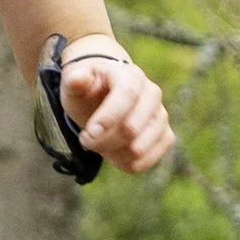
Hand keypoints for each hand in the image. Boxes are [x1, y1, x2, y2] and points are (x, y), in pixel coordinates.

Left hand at [59, 49, 174, 173]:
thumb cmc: (89, 88)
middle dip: (102, 141)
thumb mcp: (75, 81)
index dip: (108, 117)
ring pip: (138, 148)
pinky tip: (113, 155)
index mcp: (130, 75)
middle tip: (85, 139)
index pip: (127, 94)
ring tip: (98, 145)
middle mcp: (152, 93)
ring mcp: (161, 116)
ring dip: (112, 154)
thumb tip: (78, 79)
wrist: (103, 96)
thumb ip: (74, 80)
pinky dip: (126, 164)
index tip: (89, 133)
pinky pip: (149, 160)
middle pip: (131, 128)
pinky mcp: (165, 136)